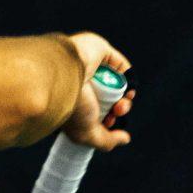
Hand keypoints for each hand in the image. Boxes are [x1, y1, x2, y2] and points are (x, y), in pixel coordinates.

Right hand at [60, 31, 134, 152]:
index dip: (108, 119)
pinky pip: (120, 66)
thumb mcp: (87, 133)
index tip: (108, 124)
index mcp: (72, 100)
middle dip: (118, 109)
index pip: (96, 110)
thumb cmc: (71, 105)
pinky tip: (129, 89)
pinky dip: (129, 78)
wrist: (64, 76)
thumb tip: (125, 138)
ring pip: (115, 83)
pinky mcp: (99, 51)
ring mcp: (90, 66)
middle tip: (117, 112)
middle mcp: (81, 83)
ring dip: (125, 97)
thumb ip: (107, 141)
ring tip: (123, 103)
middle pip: (108, 98)